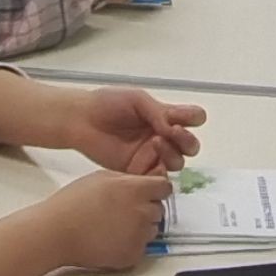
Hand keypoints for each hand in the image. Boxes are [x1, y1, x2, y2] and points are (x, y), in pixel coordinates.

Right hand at [37, 170, 171, 272]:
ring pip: (153, 230)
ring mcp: (139, 236)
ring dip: (141, 227)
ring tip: (115, 226)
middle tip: (123, 210)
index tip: (149, 192)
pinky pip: (142, 248)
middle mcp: (142, 212)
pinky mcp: (133, 255)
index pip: (165, 187)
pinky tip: (112, 239)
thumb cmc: (73, 203)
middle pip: (159, 209)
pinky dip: (131, 244)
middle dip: (146, 208)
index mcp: (135, 190)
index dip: (156, 189)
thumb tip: (142, 184)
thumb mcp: (101, 177)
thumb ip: (127, 180)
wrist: (56, 233)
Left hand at [65, 86, 205, 174]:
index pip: (192, 118)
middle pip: (190, 145)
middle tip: (173, 133)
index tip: (181, 118)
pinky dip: (161, 170)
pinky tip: (151, 159)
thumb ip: (158, 112)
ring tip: (155, 142)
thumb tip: (173, 127)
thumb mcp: (137, 100)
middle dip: (187, 141)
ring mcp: (151, 155)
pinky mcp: (139, 171)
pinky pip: (158, 176)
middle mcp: (162, 137)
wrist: (81, 120)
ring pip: (177, 162)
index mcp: (164, 117)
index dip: (193, 119)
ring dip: (173, 153)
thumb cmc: (107, 104)